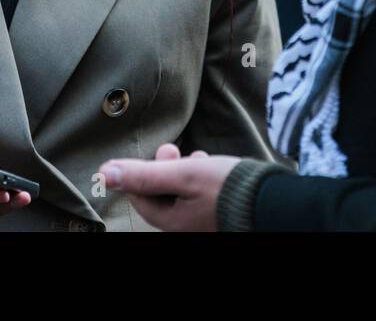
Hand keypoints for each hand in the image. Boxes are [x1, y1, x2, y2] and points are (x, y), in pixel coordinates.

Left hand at [99, 143, 239, 231]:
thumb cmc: (226, 187)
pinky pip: (197, 195)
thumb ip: (143, 174)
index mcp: (170, 222)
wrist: (271, 200)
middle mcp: (183, 226)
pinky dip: (198, 178)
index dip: (141, 171)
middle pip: (159, 194)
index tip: (160, 151)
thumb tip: (104, 173)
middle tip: (173, 148)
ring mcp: (200, 221)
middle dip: (163, 167)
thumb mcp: (182, 173)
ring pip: (179, 192)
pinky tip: (209, 165)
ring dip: (182, 170)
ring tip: (195, 155)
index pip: (139, 196)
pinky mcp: (215, 213)